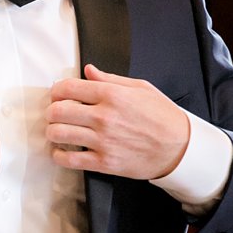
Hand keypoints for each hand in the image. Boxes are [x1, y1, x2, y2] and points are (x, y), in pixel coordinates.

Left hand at [47, 64, 188, 179]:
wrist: (181, 148)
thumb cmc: (163, 117)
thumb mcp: (141, 88)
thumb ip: (110, 79)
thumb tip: (88, 70)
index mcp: (112, 95)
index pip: (68, 88)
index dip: (56, 91)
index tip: (57, 95)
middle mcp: (104, 117)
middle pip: (57, 111)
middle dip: (51, 111)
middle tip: (55, 114)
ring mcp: (103, 140)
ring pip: (58, 134)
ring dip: (52, 132)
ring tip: (58, 131)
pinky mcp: (104, 162)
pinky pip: (69, 159)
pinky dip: (59, 156)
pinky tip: (62, 152)